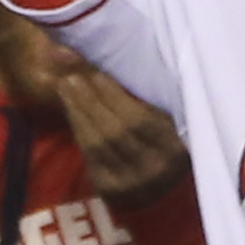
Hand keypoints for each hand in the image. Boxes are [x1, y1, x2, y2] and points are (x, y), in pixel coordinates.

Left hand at [58, 66, 188, 206]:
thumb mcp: (165, 109)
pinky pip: (90, 156)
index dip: (114, 96)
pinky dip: (78, 128)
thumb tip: (102, 53)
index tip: (97, 73)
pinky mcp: (113, 191)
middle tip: (71, 75)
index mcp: (178, 146)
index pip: (140, 121)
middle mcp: (158, 169)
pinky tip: (70, 108)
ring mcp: (134, 184)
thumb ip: (140, 84)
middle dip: (89, 100)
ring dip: (77, 111)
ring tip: (65, 85)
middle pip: (115, 131)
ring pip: (98, 144)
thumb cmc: (167, 130)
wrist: (167, 184)